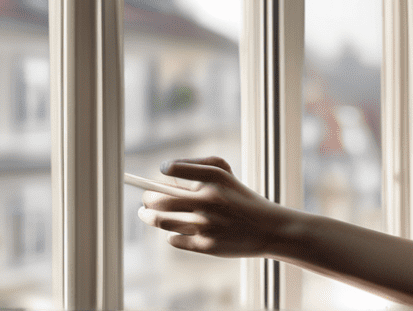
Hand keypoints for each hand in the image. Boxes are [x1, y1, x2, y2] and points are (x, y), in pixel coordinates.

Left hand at [138, 156, 290, 257]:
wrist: (267, 229)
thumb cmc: (240, 198)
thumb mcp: (224, 174)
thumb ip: (195, 167)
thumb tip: (164, 173)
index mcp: (214, 179)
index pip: (175, 169)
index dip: (165, 169)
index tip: (162, 171)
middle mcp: (208, 201)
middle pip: (159, 199)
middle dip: (146, 197)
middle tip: (144, 198)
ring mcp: (205, 225)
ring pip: (161, 221)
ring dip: (148, 216)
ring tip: (145, 213)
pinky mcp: (205, 246)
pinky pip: (173, 239)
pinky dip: (170, 234)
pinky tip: (174, 230)